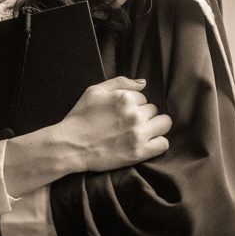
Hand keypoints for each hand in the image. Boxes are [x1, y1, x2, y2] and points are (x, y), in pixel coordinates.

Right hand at [56, 76, 171, 171]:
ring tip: (142, 132)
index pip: (143, 97)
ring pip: (164, 124)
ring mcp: (138, 134)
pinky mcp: (139, 153)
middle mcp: (134, 115)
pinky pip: (163, 144)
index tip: (122, 113)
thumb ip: (120, 82)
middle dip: (144, 115)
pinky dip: (158, 143)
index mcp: (125, 98)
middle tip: (129, 124)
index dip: (133, 105)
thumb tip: (143, 83)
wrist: (70, 146)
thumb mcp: (95, 91)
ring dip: (155, 127)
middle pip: (154, 110)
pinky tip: (147, 143)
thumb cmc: (80, 117)